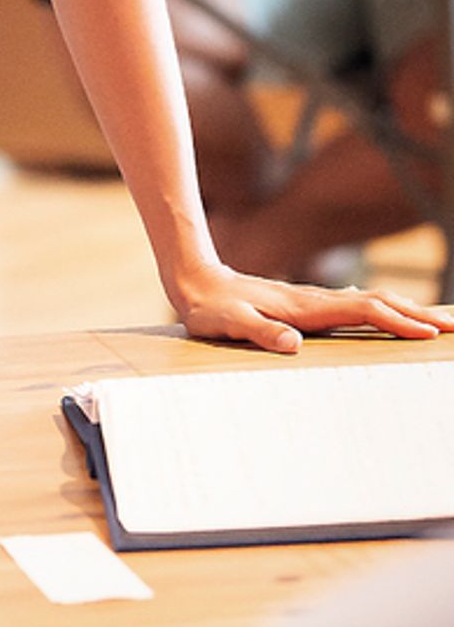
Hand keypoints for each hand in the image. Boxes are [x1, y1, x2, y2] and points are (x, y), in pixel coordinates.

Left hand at [173, 264, 453, 353]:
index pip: (364, 311)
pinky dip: (385, 310)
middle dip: (418, 315)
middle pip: (379, 303)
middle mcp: (317, 301)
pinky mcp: (309, 305)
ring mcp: (315, 301)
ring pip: (372, 302)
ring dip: (407, 311)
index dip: (397, 321)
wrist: (196, 282)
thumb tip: (293, 344)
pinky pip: (358, 307)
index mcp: (306, 307)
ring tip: (440, 323)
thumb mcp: (228, 323)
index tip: (429, 334)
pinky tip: (393, 317)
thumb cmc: (211, 309)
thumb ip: (258, 330)